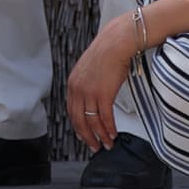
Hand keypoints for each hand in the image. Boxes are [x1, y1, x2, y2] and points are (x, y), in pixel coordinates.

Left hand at [66, 13, 136, 151]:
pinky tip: (113, 134)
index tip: (83, 135)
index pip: (72, 112)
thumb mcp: (89, 69)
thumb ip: (87, 84)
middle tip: (94, 146)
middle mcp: (78, 90)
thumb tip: (92, 97)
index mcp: (72, 83)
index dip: (78, 127)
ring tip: (107, 144)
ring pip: (93, 122)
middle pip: (79, 121)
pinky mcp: (103, 94)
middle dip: (87, 137)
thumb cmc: (107, 52)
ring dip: (100, 136)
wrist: (116, 42)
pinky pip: (105, 118)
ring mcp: (90, 93)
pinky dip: (109, 128)